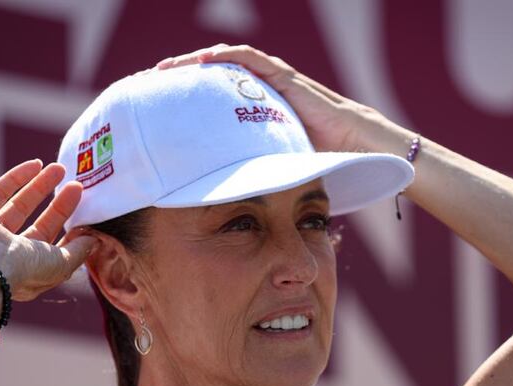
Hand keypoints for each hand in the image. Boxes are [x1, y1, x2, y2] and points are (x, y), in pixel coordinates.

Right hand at [0, 160, 97, 301]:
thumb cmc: (27, 270)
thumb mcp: (62, 264)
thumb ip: (78, 251)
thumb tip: (93, 239)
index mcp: (29, 268)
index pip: (51, 242)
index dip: (67, 223)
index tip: (84, 208)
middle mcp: (8, 253)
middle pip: (38, 222)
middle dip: (58, 203)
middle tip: (76, 184)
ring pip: (18, 204)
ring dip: (39, 185)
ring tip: (60, 168)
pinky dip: (16, 178)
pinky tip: (35, 165)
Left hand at [156, 44, 381, 153]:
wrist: (358, 145)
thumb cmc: (323, 158)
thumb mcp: (275, 164)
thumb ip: (254, 171)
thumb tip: (227, 200)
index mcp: (260, 111)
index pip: (218, 97)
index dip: (191, 97)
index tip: (164, 105)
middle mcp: (264, 92)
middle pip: (216, 76)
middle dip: (185, 75)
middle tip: (154, 82)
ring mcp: (274, 82)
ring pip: (228, 62)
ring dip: (197, 61)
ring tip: (169, 68)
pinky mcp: (285, 78)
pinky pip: (251, 61)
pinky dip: (227, 57)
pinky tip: (204, 59)